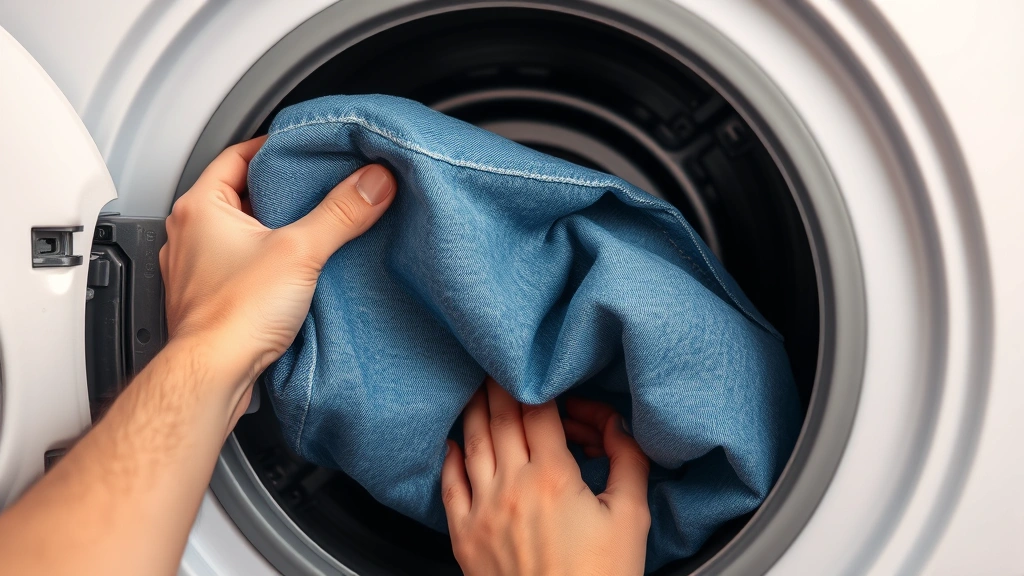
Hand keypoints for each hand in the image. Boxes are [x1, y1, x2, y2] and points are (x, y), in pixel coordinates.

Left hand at [160, 136, 395, 420]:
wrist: (213, 375)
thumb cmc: (233, 316)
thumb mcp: (301, 250)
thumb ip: (341, 212)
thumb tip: (373, 182)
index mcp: (200, 207)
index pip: (237, 154)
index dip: (274, 148)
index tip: (304, 151)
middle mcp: (188, 234)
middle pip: (240, 193)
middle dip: (280, 192)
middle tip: (316, 190)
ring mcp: (193, 268)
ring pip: (238, 232)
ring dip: (271, 230)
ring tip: (308, 231)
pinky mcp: (206, 299)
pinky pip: (238, 266)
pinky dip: (263, 262)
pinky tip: (290, 274)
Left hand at [441, 378, 650, 575]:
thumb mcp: (631, 518)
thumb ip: (628, 461)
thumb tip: (620, 426)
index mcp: (552, 475)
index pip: (537, 410)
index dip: (536, 385)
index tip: (536, 369)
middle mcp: (511, 485)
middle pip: (498, 418)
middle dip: (498, 385)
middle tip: (496, 363)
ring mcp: (482, 510)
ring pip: (471, 443)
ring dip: (472, 411)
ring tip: (474, 390)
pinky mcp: (464, 536)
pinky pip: (449, 485)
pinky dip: (449, 457)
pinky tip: (452, 443)